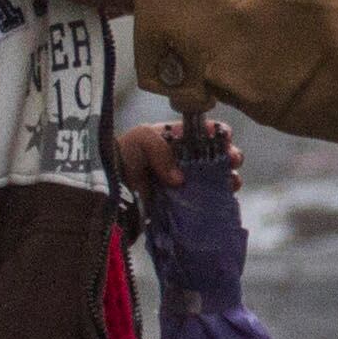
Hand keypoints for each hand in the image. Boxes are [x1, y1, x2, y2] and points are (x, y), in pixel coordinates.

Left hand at [114, 119, 239, 194]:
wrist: (104, 196)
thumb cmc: (120, 160)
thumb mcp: (139, 140)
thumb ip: (161, 149)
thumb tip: (179, 178)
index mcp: (172, 138)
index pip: (201, 131)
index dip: (218, 132)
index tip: (226, 138)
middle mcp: (180, 160)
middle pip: (214, 155)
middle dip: (229, 155)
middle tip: (233, 161)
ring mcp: (182, 184)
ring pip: (215, 179)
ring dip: (228, 178)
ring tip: (232, 183)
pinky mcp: (181, 206)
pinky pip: (207, 202)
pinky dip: (219, 200)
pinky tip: (226, 199)